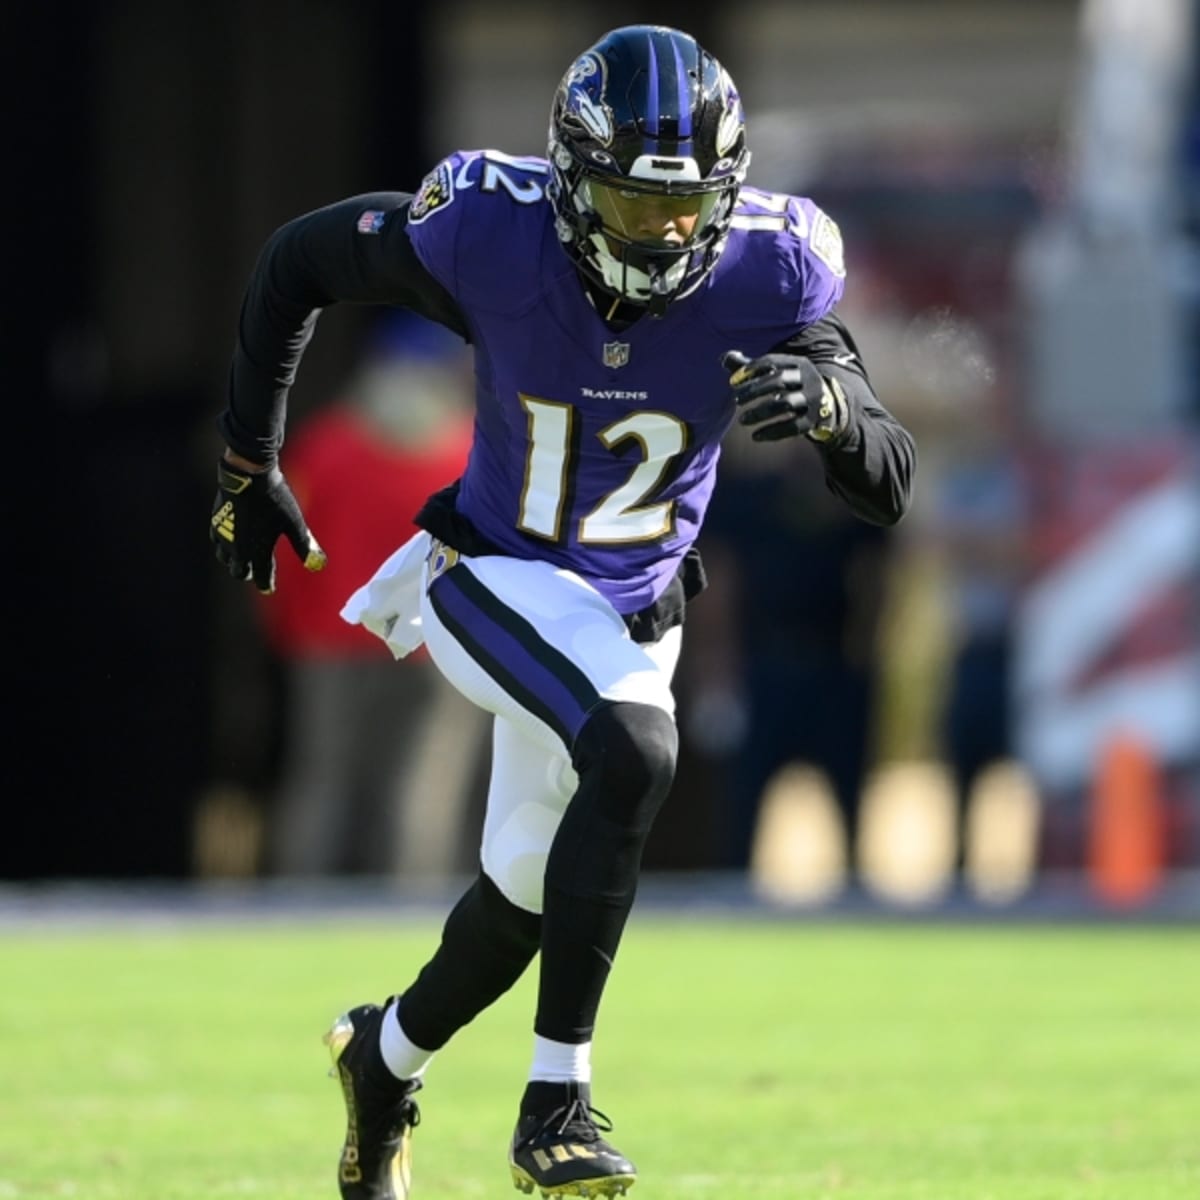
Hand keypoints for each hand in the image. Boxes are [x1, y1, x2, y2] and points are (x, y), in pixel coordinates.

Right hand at [209, 458, 325, 592]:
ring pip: (225, 559)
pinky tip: (232, 539)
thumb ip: (304, 545)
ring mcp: (224, 535)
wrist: (247, 474)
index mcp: (257, 551)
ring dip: (234, 561)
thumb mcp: (294, 522)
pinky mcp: (215, 522)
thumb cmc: (274, 499)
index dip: (266, 584)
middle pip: (239, 571)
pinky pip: (216, 542)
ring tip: (245, 557)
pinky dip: (225, 546)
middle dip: (248, 573)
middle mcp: (237, 548)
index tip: (269, 588)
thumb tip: (319, 565)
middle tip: (256, 572)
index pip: (261, 577)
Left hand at [723, 350, 847, 442]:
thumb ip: (750, 367)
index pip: (772, 361)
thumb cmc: (792, 386)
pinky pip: (792, 427)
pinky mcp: (813, 420)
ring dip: (760, 412)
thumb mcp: (776, 374)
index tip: (732, 382)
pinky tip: (755, 436)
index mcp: (798, 363)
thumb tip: (724, 358)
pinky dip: (772, 432)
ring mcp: (813, 400)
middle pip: (778, 380)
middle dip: (754, 390)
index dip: (751, 370)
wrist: (827, 406)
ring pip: (785, 404)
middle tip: (735, 401)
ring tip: (742, 421)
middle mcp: (808, 378)